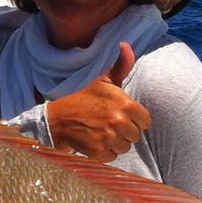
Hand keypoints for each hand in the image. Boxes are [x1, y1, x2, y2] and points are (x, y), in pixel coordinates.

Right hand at [46, 43, 151, 161]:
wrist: (56, 119)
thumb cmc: (81, 98)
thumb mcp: (100, 80)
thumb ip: (119, 66)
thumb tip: (126, 45)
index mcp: (125, 104)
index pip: (145, 121)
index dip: (134, 119)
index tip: (121, 116)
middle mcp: (119, 122)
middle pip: (135, 136)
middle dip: (124, 132)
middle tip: (107, 124)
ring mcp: (109, 138)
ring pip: (125, 147)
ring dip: (115, 143)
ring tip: (100, 132)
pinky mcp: (99, 152)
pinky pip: (113, 157)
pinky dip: (105, 152)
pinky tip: (94, 141)